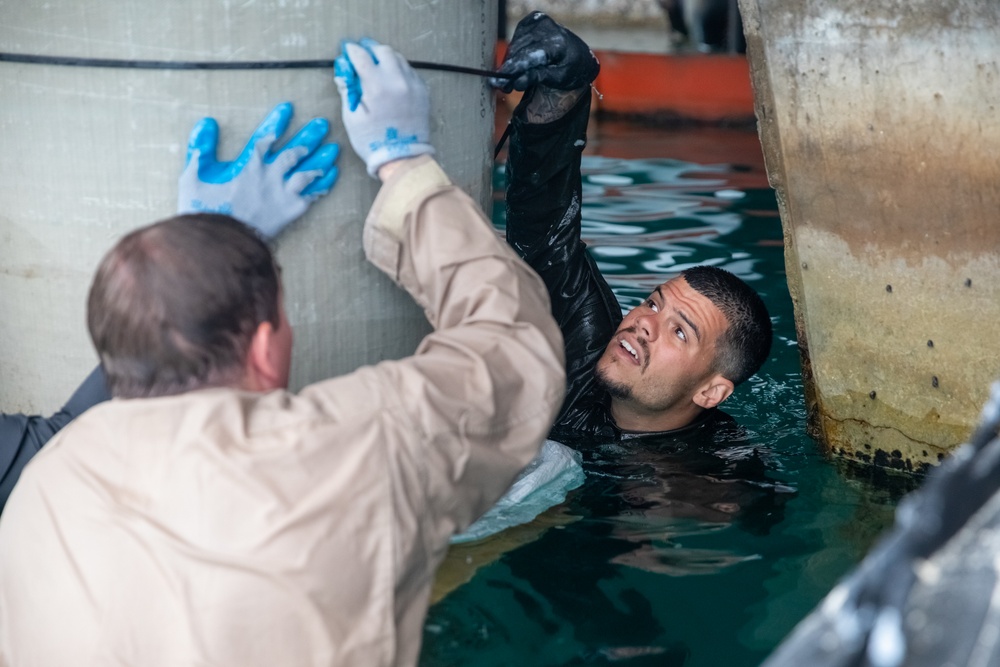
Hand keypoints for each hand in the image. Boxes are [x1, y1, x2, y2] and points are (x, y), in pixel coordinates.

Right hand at [177, 102, 338, 239]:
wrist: (221, 243)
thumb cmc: (204, 211)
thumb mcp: (193, 176)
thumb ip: (200, 147)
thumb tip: (207, 122)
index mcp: (248, 165)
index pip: (267, 136)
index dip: (278, 121)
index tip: (289, 107)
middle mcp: (270, 176)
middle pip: (295, 151)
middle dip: (310, 136)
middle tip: (323, 124)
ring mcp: (283, 194)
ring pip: (308, 171)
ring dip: (322, 158)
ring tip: (334, 148)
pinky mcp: (291, 211)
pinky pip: (312, 195)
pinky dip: (323, 184)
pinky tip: (332, 174)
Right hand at [334, 39, 433, 177]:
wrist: (402, 158)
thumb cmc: (372, 141)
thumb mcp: (352, 117)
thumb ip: (347, 90)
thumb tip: (344, 72)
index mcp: (377, 87)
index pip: (362, 56)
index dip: (352, 51)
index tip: (347, 50)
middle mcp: (397, 81)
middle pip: (383, 51)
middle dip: (370, 49)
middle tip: (362, 53)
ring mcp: (413, 86)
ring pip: (399, 59)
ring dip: (386, 58)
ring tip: (377, 65)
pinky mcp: (423, 93)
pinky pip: (410, 72)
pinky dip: (399, 69)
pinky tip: (392, 78)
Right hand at [492, 12, 599, 92]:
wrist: (579, 56)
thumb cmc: (570, 69)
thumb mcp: (557, 78)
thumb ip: (537, 77)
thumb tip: (517, 82)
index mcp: (557, 42)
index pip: (528, 56)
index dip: (512, 70)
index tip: (499, 82)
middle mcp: (548, 27)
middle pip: (519, 50)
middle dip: (509, 70)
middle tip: (503, 86)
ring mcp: (539, 21)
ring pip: (515, 44)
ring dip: (509, 63)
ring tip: (509, 80)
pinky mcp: (533, 20)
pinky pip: (516, 38)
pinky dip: (514, 52)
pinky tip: (517, 64)